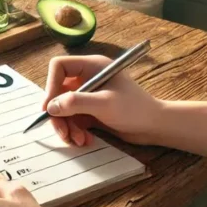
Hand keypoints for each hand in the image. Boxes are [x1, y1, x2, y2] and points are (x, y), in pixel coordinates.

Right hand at [43, 55, 162, 146]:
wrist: (155, 127)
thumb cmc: (135, 109)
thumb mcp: (104, 104)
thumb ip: (75, 103)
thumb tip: (50, 107)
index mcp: (91, 67)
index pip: (59, 67)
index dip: (51, 85)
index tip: (50, 107)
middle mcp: (87, 78)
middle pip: (57, 92)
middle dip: (58, 114)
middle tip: (62, 133)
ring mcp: (88, 95)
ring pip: (63, 108)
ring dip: (67, 126)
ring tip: (77, 140)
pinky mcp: (90, 110)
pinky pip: (72, 119)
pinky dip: (75, 131)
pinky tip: (85, 140)